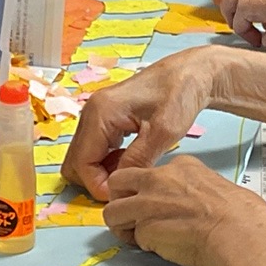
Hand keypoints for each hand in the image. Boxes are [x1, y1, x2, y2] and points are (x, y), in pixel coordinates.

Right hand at [63, 50, 217, 200]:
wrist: (190, 73)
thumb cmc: (179, 94)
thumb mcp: (163, 132)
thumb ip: (138, 159)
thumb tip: (118, 185)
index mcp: (101, 113)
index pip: (82, 163)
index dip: (98, 185)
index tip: (122, 191)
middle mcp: (91, 113)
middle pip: (75, 162)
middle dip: (96, 179)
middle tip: (125, 181)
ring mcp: (95, 115)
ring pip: (83, 158)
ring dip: (102, 171)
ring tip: (131, 169)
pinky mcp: (104, 119)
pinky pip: (94, 149)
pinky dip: (106, 162)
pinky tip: (130, 159)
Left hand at [102, 155, 265, 265]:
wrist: (238, 233)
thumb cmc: (238, 216)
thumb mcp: (213, 187)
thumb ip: (190, 191)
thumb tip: (186, 206)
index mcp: (180, 166)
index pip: (148, 173)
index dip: (147, 191)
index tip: (156, 205)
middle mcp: (158, 179)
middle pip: (119, 182)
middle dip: (120, 199)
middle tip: (132, 217)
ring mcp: (147, 202)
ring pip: (112, 211)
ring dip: (122, 225)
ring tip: (139, 238)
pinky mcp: (144, 228)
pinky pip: (132, 237)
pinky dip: (141, 245)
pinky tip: (159, 249)